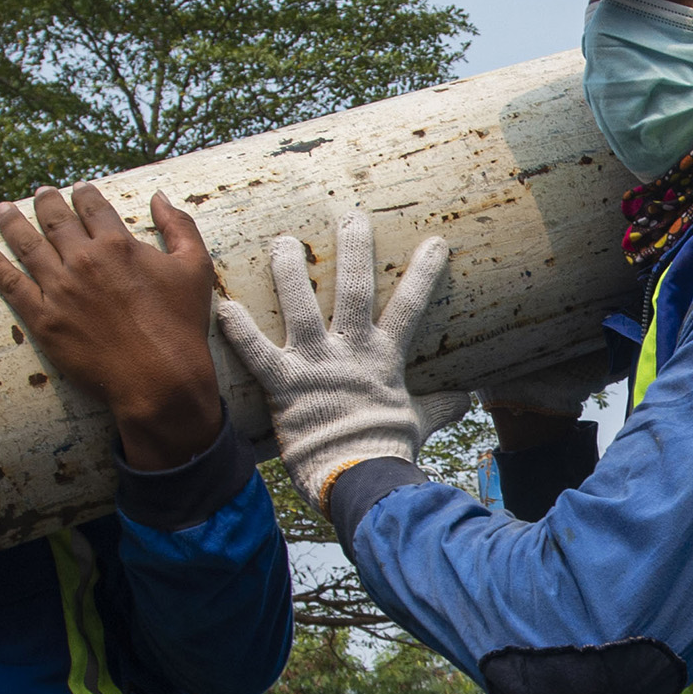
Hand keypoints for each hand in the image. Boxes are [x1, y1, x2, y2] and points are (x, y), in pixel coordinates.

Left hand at [0, 187, 227, 467]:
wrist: (160, 378)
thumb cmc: (181, 324)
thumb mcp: (195, 268)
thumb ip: (179, 226)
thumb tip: (159, 196)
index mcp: (118, 244)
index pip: (93, 207)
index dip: (84, 194)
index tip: (78, 188)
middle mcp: (83, 260)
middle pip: (55, 220)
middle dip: (46, 202)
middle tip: (40, 193)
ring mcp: (58, 289)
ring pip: (26, 244)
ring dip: (11, 222)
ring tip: (2, 208)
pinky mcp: (42, 318)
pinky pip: (10, 284)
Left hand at [211, 203, 463, 504]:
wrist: (356, 478)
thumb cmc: (386, 450)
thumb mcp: (418, 422)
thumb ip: (440, 404)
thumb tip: (468, 398)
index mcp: (384, 358)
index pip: (410, 306)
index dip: (424, 273)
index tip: (437, 241)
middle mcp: (349, 351)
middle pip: (355, 290)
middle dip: (354, 250)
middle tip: (350, 215)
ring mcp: (314, 364)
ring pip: (300, 306)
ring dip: (289, 270)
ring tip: (282, 240)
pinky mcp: (282, 384)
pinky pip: (256, 351)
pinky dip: (239, 329)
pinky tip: (224, 304)